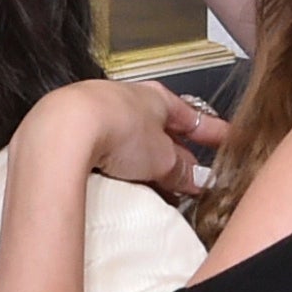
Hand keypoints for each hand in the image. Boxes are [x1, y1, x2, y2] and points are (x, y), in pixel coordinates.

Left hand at [24, 74, 218, 202]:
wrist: (64, 129)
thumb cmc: (115, 125)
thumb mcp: (161, 157)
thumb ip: (180, 169)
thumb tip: (193, 178)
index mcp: (155, 97)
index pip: (192, 117)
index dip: (211, 132)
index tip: (226, 140)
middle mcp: (127, 101)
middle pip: (160, 132)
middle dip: (177, 156)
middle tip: (191, 181)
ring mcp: (98, 115)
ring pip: (131, 145)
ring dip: (147, 168)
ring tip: (158, 194)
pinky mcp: (74, 135)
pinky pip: (105, 155)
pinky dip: (119, 171)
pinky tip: (123, 189)